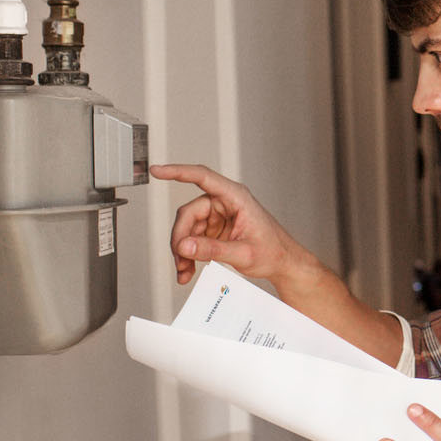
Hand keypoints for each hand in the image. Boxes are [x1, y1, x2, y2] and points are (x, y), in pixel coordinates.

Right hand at [150, 162, 315, 290]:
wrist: (283, 264)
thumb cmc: (273, 252)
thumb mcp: (243, 253)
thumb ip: (212, 249)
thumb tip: (185, 245)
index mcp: (236, 197)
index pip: (203, 177)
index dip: (178, 172)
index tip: (157, 170)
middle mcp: (225, 203)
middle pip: (189, 212)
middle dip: (180, 238)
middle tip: (180, 259)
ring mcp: (219, 216)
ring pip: (187, 227)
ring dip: (183, 250)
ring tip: (184, 270)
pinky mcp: (215, 229)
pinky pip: (193, 238)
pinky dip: (188, 254)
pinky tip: (187, 269)